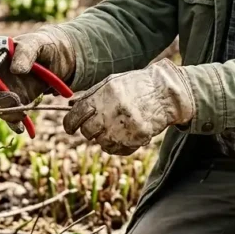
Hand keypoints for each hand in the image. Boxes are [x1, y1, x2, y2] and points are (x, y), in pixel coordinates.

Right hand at [0, 25, 76, 132]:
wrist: (60, 57)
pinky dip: (16, 123)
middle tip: (14, 99)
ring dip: (8, 112)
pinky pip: (13, 114)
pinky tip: (21, 128)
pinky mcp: (19, 102)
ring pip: (0, 106)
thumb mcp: (36, 43)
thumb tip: (16, 70)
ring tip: (22, 114)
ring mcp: (7, 90)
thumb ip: (26, 53)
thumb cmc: (43, 45)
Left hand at [62, 59, 195, 153]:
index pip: (76, 115)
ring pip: (102, 143)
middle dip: (89, 130)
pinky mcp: (136, 138)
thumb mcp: (111, 83)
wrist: (165, 93)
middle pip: (87, 132)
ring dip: (104, 138)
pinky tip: (124, 134)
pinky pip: (117, 150)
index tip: (70, 128)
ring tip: (115, 127)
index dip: (70, 124)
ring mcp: (124, 127)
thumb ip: (91, 95)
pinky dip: (117, 145)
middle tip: (98, 125)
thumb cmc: (136, 85)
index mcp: (103, 96)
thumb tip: (72, 107)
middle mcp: (111, 112)